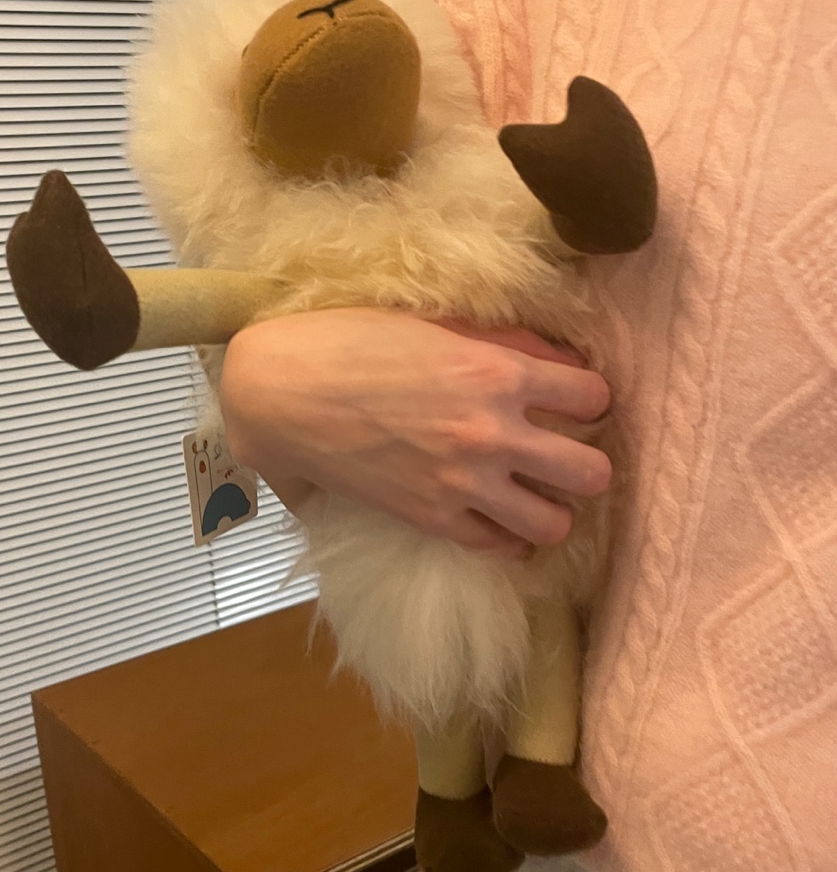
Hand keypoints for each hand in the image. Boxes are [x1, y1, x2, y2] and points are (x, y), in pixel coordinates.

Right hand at [219, 308, 611, 557]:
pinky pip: (500, 548)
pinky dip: (509, 540)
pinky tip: (499, 521)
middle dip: (587, 463)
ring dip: (553, 508)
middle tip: (564, 455)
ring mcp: (464, 484)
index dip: (589, 399)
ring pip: (555, 523)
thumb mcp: (434, 324)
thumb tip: (559, 363)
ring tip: (535, 495)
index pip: (592, 396)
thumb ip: (503, 343)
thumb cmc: (348, 342)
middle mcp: (492, 433)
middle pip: (591, 472)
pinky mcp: (431, 519)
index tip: (574, 402)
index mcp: (496, 372)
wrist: (279, 392)